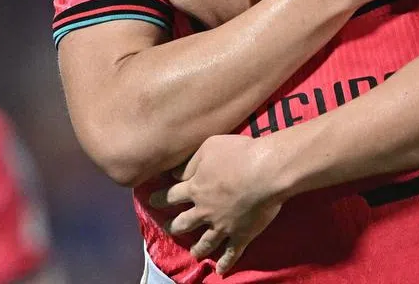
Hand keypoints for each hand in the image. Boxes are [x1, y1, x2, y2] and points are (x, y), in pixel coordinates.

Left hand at [150, 135, 283, 275]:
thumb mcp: (208, 148)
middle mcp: (204, 211)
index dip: (161, 197)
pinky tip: (221, 271)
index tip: (153, 200)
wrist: (265, 172)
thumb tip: (174, 175)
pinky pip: (231, 253)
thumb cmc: (237, 154)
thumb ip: (190, 163)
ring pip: (205, 242)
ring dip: (197, 248)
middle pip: (184, 223)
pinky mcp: (241, 235)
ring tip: (193, 253)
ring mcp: (222, 226)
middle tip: (169, 227)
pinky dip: (226, 264)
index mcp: (195, 188)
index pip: (172, 195)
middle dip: (174, 225)